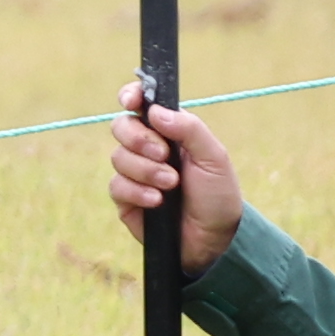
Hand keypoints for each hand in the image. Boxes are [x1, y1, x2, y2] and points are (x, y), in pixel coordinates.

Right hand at [107, 80, 245, 273]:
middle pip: (121, 126)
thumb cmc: (218, 195)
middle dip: (139, 139)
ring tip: (171, 185)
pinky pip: (117, 186)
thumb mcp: (214, 157)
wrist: (214, 238)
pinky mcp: (125, 200)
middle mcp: (148, 148)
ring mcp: (134, 174)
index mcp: (169, 132)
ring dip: (146, 171)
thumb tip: (155, 111)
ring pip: (118, 157)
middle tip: (164, 154)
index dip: (131, 96)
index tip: (132, 100)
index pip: (141, 105)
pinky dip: (138, 192)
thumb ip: (188, 129)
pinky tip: (158, 202)